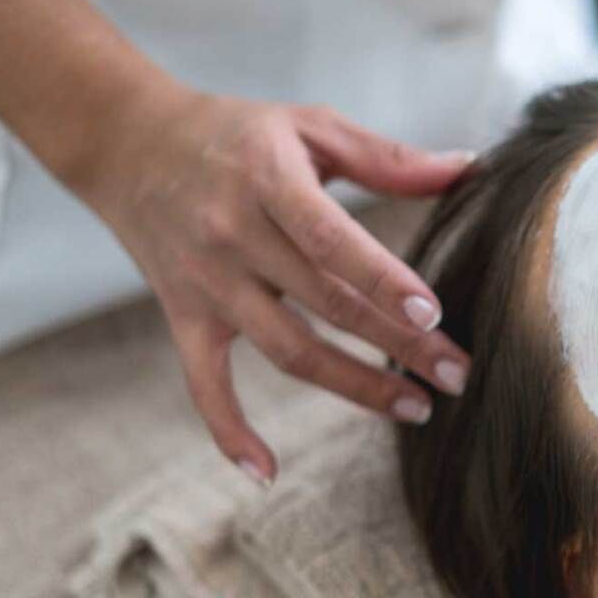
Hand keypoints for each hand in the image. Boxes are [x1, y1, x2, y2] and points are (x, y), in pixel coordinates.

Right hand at [72, 84, 474, 484]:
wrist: (128, 142)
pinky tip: (267, 472)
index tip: (433, 317)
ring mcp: (207, 282)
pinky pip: (203, 384)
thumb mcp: (309, 126)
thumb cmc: (236, 133)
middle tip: (457, 375)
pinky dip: (229, 431)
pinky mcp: (183, 316)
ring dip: (353, 386)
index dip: (383, 281)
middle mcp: (233, 235)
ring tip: (416, 408)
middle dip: (397, 345)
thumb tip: (469, 167)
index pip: (331, 240)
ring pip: (285, 350)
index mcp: (269, 181)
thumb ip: (386, 157)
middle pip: (325, 304)